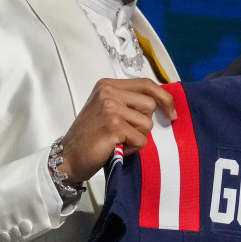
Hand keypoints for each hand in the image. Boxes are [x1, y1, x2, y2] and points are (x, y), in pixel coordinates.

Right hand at [57, 78, 176, 183]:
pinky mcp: (114, 126)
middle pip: (150, 105)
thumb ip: (128, 102)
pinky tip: (117, 148)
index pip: (147, 84)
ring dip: (137, 137)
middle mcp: (108, 92)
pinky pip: (141, 140)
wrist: (68, 157)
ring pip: (147, 124)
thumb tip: (163, 104)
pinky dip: (132, 148)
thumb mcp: (107, 109)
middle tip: (126, 133)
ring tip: (119, 141)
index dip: (165, 98)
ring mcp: (110, 108)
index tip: (172, 113)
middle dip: (144, 123)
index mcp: (108, 85)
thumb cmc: (90, 137)